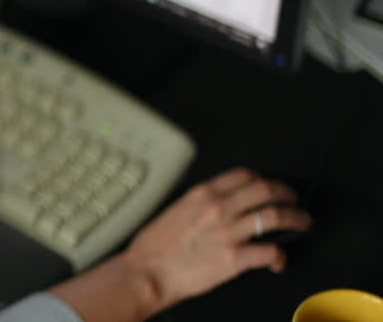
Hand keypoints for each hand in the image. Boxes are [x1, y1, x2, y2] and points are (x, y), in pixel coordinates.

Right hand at [121, 168, 311, 313]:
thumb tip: (219, 206)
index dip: (263, 179)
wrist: (147, 272)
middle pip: (265, 190)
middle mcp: (217, 209)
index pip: (243, 175)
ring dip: (295, 219)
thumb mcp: (175, 210)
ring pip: (275, 217)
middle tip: (293, 200)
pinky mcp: (234, 258)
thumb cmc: (155, 247)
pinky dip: (280, 256)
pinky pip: (270, 252)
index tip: (269, 186)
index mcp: (201, 194)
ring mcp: (228, 233)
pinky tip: (279, 260)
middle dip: (287, 194)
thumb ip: (200, 204)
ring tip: (301, 223)